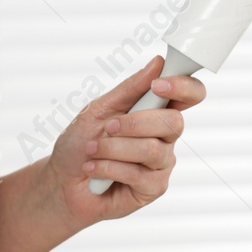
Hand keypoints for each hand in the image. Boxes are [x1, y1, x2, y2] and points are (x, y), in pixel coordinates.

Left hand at [46, 54, 206, 222]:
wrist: (62, 181)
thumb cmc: (79, 144)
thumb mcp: (98, 109)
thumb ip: (130, 89)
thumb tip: (158, 63)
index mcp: (154, 112)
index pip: (188, 96)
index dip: (183, 87)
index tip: (158, 85)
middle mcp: (164, 137)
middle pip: (174, 123)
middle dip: (135, 123)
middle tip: (108, 127)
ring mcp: (161, 164)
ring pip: (153, 150)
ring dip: (114, 148)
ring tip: (92, 150)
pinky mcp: (153, 188)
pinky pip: (139, 174)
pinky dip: (108, 168)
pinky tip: (93, 169)